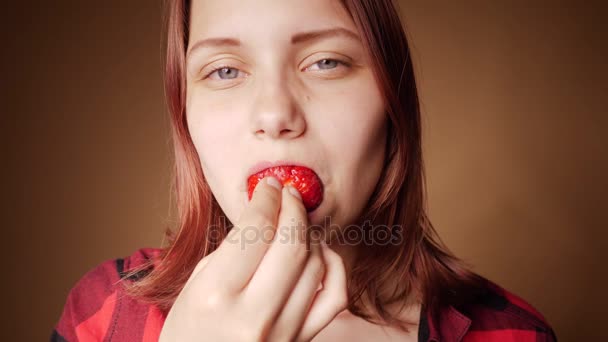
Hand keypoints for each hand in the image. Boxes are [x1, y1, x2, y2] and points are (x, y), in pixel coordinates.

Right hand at [159, 176, 347, 340]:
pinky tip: (319, 254)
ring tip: (296, 224)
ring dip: (310, 234)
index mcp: (216, 296)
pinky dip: (333, 267)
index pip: (256, 230)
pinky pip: (334, 297)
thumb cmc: (188, 335)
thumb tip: (265, 216)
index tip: (268, 185)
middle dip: (293, 208)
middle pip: (292, 243)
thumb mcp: (193, 289)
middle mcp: (253, 315)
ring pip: (316, 264)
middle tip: (287, 193)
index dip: (266, 198)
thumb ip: (231, 253)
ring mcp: (283, 332)